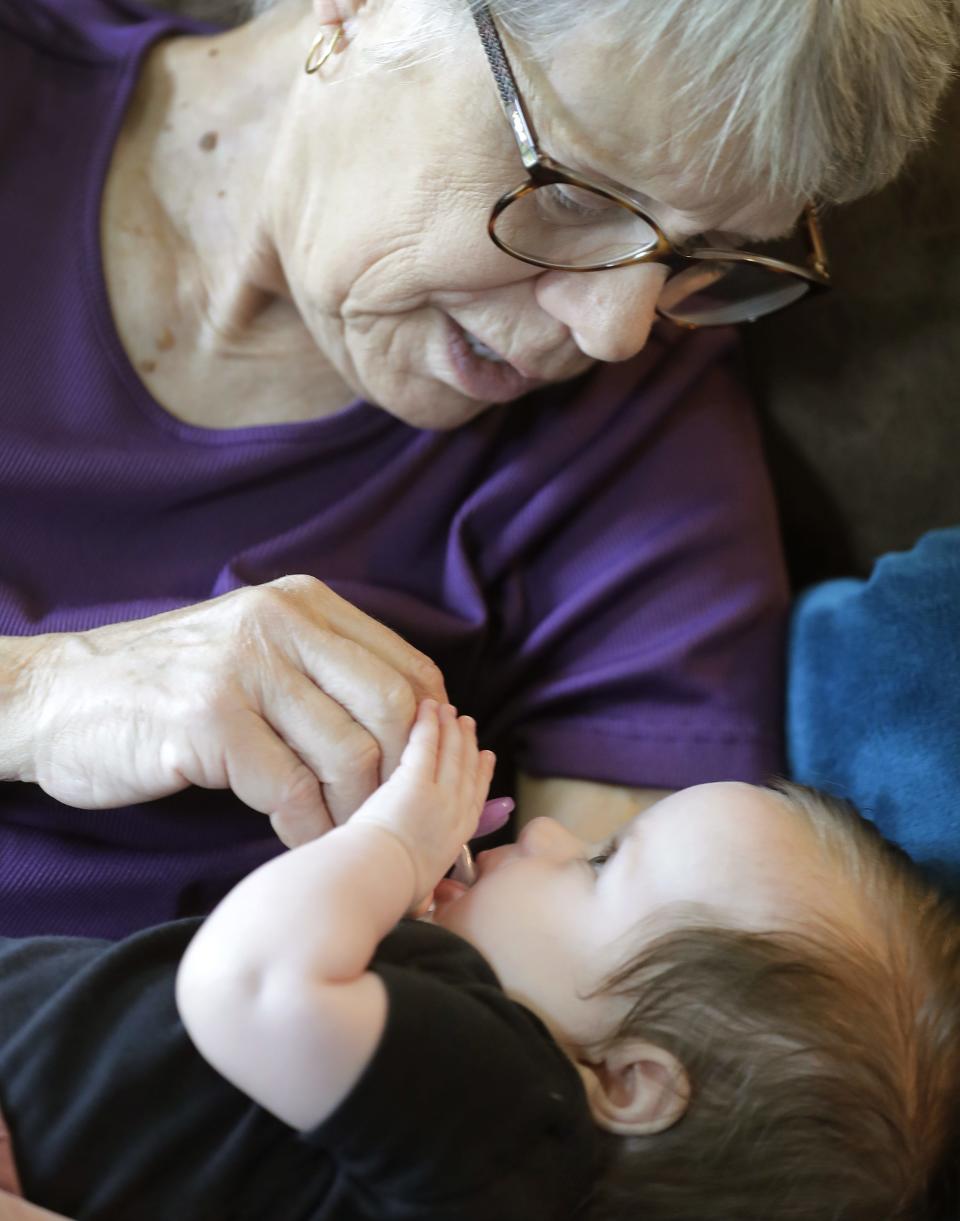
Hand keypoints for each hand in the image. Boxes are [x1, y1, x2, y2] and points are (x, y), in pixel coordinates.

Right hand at [11, 576, 445, 843]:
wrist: (57, 696)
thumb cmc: (166, 687)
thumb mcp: (254, 654)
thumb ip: (324, 678)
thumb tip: (416, 741)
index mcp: (305, 605)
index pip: (412, 668)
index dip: (434, 737)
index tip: (428, 786)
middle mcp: (282, 623)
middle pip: (395, 708)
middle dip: (405, 781)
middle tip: (394, 828)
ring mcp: (245, 668)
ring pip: (350, 752)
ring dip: (357, 814)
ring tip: (346, 842)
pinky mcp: (209, 720)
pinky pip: (293, 789)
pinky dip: (308, 829)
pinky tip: (300, 844)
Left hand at [350, 701, 495, 908]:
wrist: (373, 881)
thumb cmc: (386, 893)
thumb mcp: (419, 899)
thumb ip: (427, 896)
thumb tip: (425, 905)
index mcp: (456, 841)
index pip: (475, 800)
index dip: (482, 774)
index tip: (486, 756)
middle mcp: (453, 814)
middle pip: (466, 770)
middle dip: (468, 744)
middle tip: (467, 723)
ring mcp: (436, 795)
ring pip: (450, 753)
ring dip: (451, 728)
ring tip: (449, 710)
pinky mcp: (414, 780)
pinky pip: (425, 744)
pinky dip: (428, 723)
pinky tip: (428, 706)